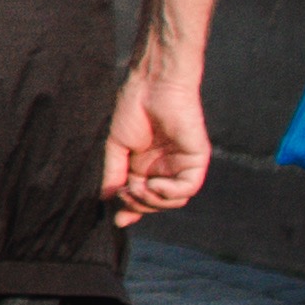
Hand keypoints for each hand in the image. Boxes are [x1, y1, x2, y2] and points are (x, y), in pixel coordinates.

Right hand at [103, 51, 216, 213]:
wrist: (151, 86)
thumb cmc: (131, 109)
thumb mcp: (115, 147)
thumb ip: (113, 175)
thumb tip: (108, 201)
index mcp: (143, 165)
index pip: (140, 196)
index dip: (131, 210)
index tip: (118, 219)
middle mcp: (163, 168)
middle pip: (156, 203)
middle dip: (138, 205)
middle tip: (124, 193)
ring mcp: (180, 165)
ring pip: (173, 201)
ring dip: (152, 201)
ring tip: (137, 188)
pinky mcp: (196, 160)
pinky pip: (187, 188)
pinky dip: (169, 193)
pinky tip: (153, 183)